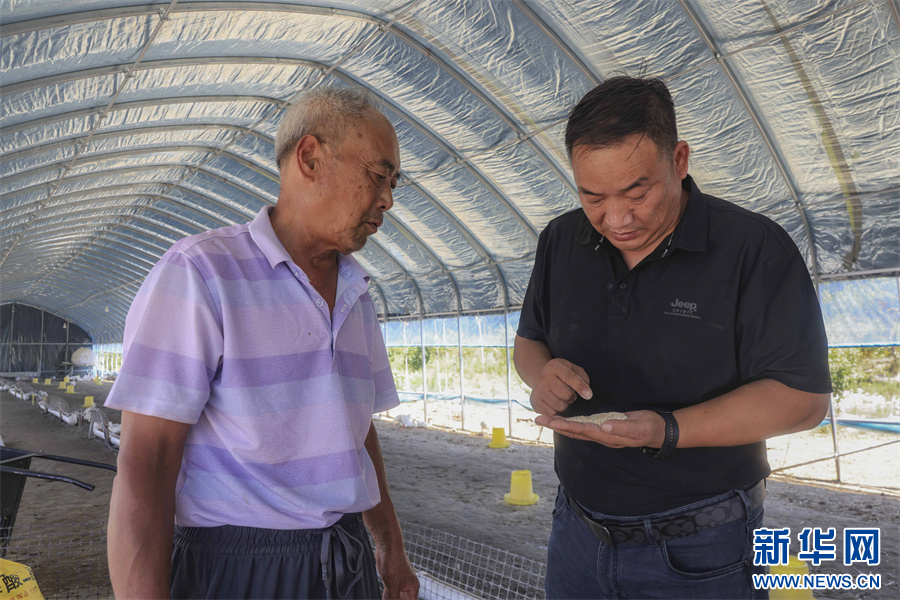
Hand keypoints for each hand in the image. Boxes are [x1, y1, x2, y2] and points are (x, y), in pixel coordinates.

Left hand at [375, 545, 418, 599]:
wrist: (387, 547)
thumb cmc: (394, 562)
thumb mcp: (393, 583)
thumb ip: (393, 598)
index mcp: (412, 588)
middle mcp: (407, 587)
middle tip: (390, 599)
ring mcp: (398, 584)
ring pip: (395, 599)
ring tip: (387, 598)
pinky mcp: (390, 582)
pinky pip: (389, 595)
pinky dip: (386, 598)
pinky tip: (384, 597)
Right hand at [529, 358, 591, 415]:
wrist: (540, 376)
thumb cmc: (560, 374)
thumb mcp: (572, 368)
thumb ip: (582, 377)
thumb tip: (587, 393)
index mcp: (555, 366)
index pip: (570, 377)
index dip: (580, 387)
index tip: (589, 395)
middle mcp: (544, 378)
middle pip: (567, 395)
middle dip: (572, 397)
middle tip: (569, 393)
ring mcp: (538, 391)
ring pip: (560, 407)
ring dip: (565, 405)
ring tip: (561, 398)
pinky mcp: (535, 402)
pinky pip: (552, 414)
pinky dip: (556, 411)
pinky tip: (554, 403)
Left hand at [535, 410, 665, 448]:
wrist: (659, 431)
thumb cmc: (649, 428)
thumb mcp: (639, 426)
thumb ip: (623, 426)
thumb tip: (604, 426)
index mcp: (608, 436)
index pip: (583, 430)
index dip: (567, 426)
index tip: (552, 421)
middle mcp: (602, 437)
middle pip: (575, 432)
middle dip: (556, 425)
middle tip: (538, 419)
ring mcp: (603, 434)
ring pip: (577, 430)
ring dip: (561, 425)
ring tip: (545, 419)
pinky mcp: (605, 428)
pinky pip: (584, 427)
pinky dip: (572, 424)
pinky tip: (564, 421)